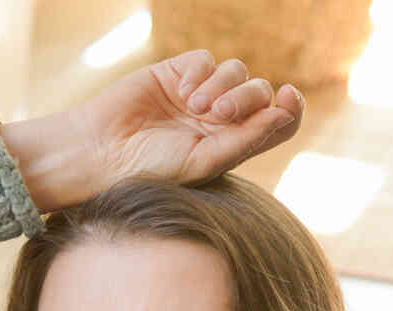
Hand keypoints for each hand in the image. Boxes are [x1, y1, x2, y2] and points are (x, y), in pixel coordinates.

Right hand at [1, 50, 305, 209]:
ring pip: (237, 71)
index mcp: (231, 144)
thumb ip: (248, 137)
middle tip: (215, 113)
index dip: (291, 107)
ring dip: (222, 85)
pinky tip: (181, 91)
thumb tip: (285, 110)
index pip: (278, 121)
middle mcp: (219, 118)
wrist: (100, 152)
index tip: (288, 96)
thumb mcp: (205, 160)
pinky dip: (200, 72)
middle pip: (260, 93)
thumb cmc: (149, 168)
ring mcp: (199, 94)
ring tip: (193, 105)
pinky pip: (207, 59)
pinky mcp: (177, 73)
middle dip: (245, 99)